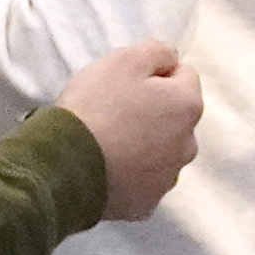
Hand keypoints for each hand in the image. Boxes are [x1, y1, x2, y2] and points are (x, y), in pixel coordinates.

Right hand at [50, 41, 203, 220]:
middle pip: (174, 117)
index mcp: (188, 107)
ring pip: (160, 150)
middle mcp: (189, 145)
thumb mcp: (124, 60)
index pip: (183, 76)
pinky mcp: (147, 202)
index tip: (125, 81)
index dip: (154, 73)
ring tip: (106, 140)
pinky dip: (129, 172)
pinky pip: (141, 179)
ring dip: (143, 142)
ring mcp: (169, 178)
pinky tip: (105, 166)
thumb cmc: (96, 106)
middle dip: (152, 110)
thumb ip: (156, 51)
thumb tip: (171, 59)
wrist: (66, 165)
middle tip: (113, 109)